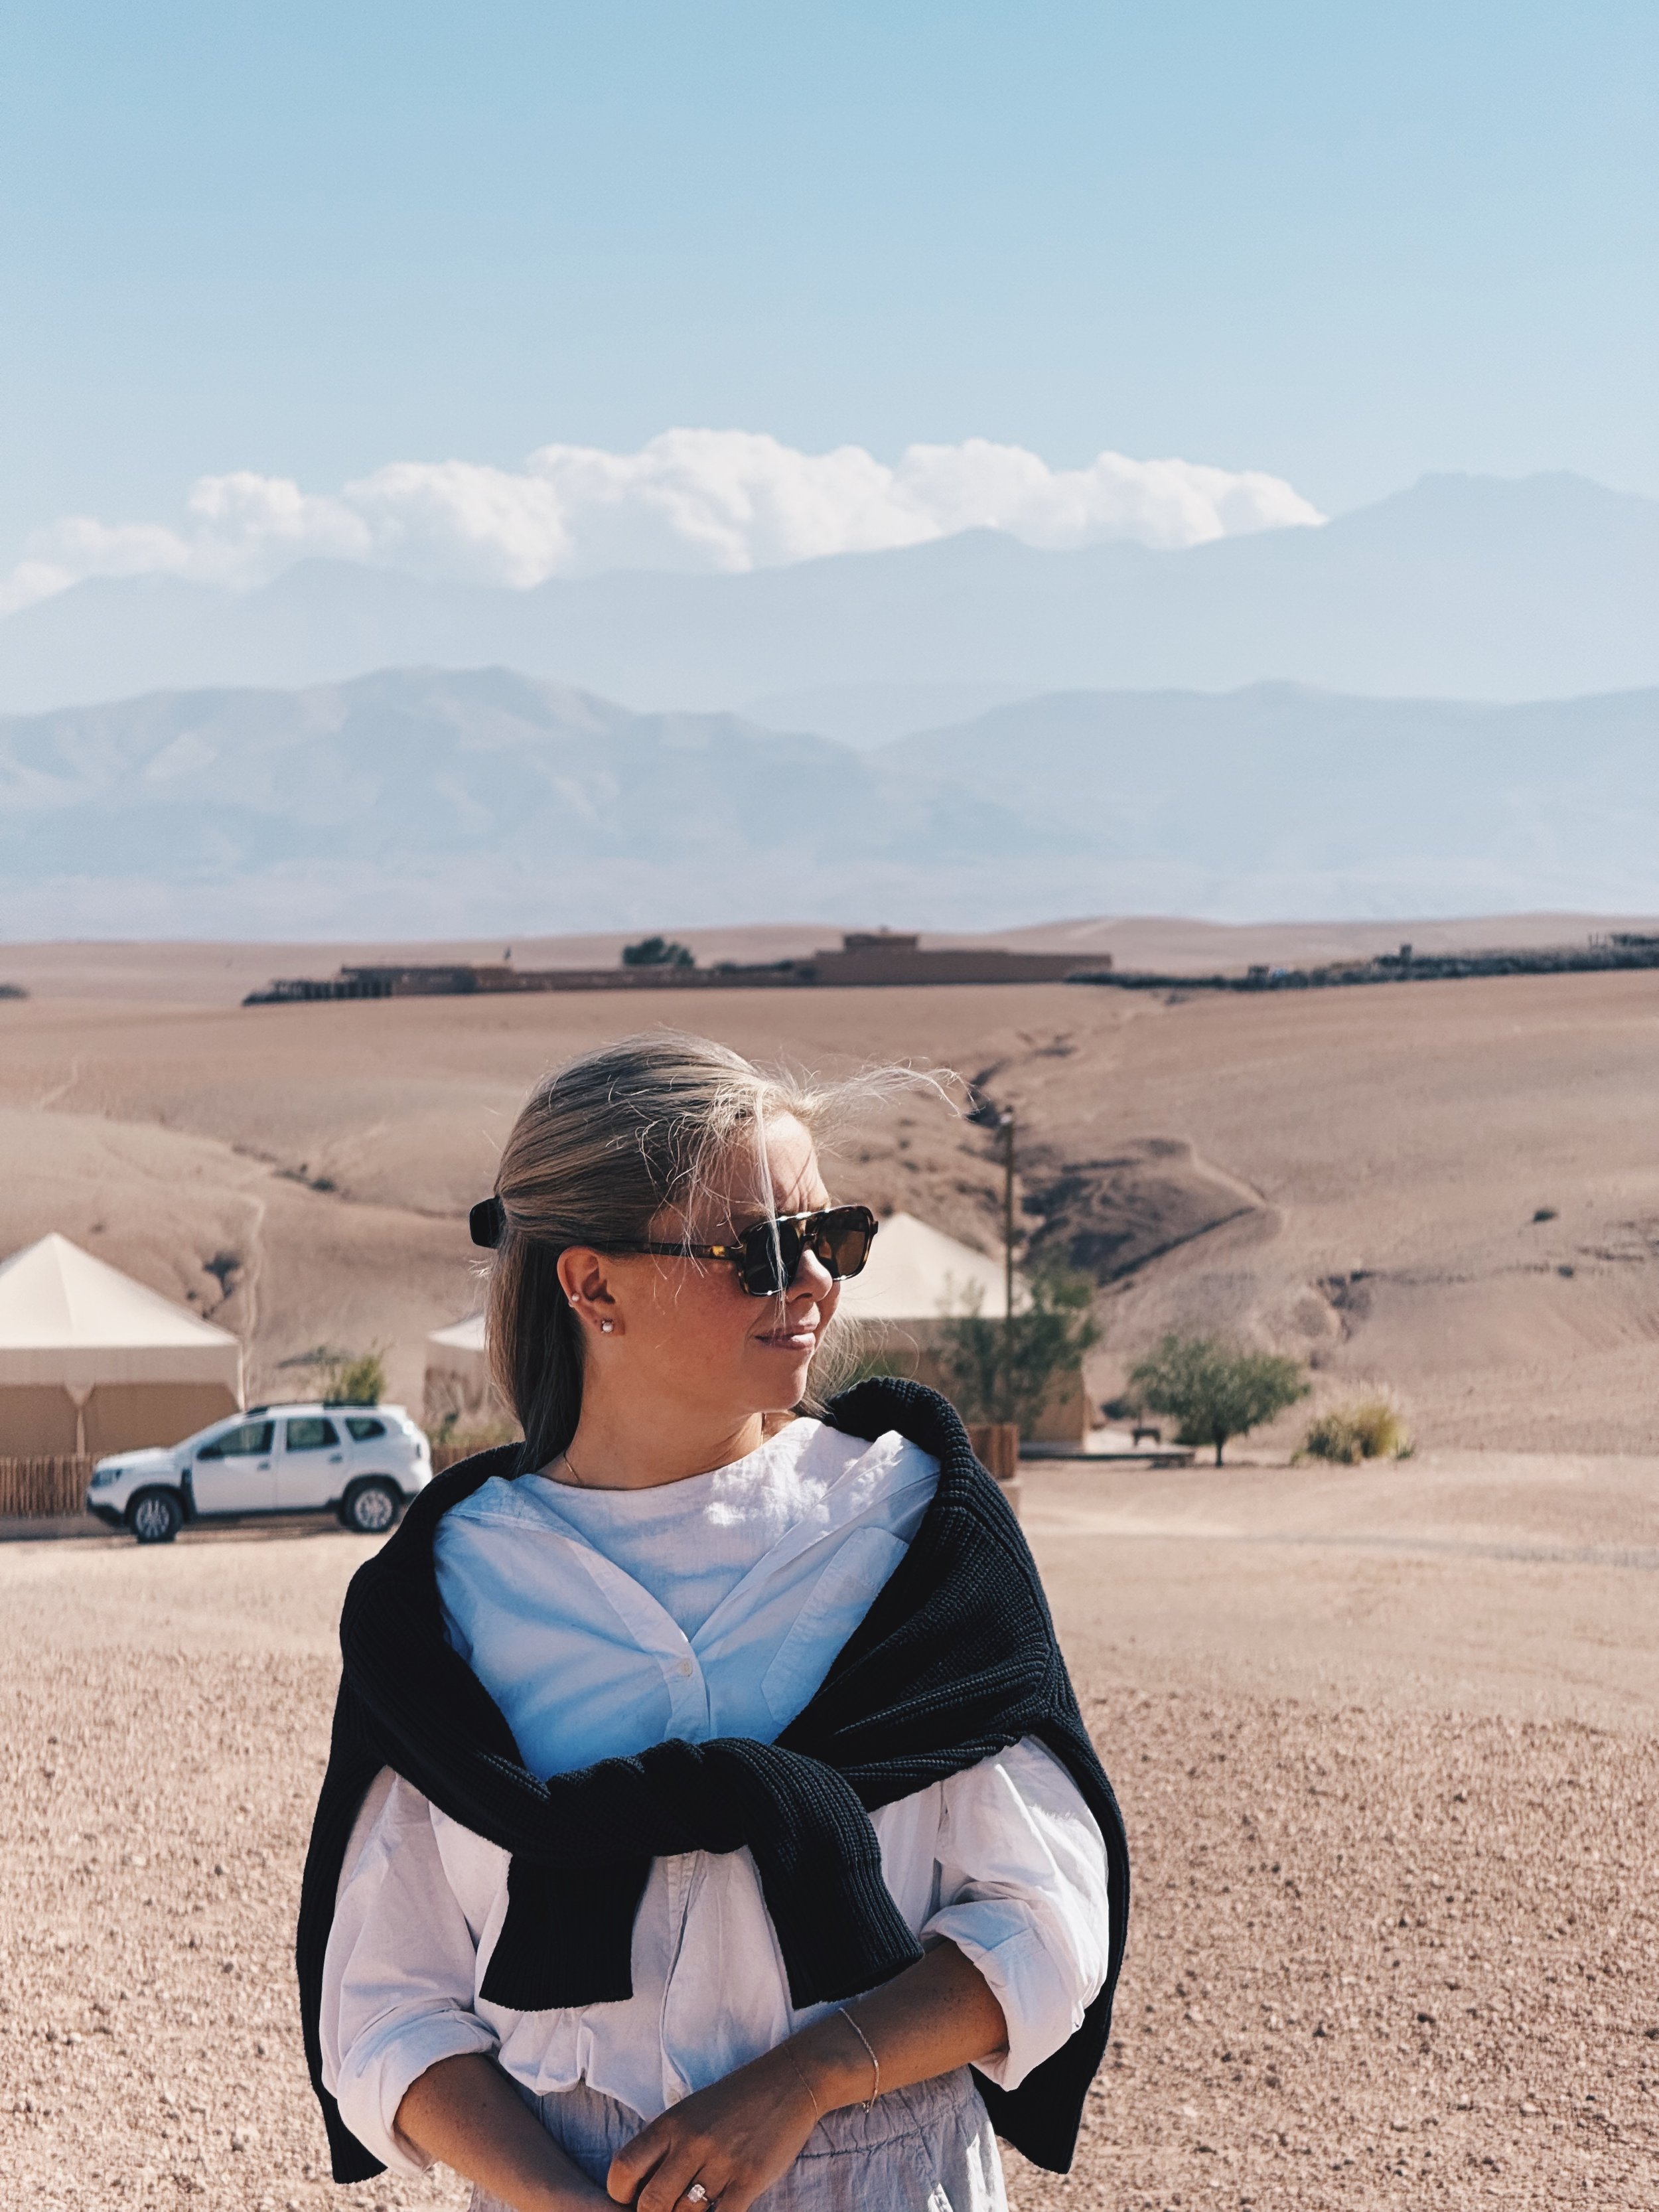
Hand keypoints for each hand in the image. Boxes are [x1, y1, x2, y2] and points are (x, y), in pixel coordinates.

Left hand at [606, 2046, 820, 2211]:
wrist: (788, 2081)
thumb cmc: (735, 2101)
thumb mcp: (691, 2111)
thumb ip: (666, 2146)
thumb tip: (640, 2190)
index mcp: (672, 2123)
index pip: (624, 2168)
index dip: (622, 2193)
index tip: (634, 2199)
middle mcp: (691, 2142)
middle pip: (651, 2203)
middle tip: (669, 2211)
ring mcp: (721, 2161)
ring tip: (700, 2206)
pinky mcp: (749, 2178)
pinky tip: (721, 2210)